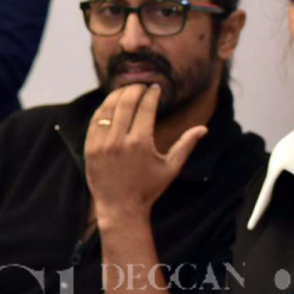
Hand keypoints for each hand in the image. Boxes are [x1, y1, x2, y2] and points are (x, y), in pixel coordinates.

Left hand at [85, 84, 206, 224]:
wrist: (120, 208)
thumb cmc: (149, 189)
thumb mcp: (171, 168)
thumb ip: (186, 145)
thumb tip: (203, 129)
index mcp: (141, 143)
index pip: (145, 107)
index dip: (151, 94)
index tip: (155, 87)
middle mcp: (119, 141)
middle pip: (125, 102)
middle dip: (134, 89)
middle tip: (141, 85)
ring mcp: (102, 144)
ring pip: (108, 108)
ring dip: (117, 95)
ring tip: (126, 91)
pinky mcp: (90, 148)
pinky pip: (95, 121)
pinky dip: (103, 108)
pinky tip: (111, 104)